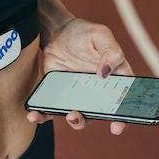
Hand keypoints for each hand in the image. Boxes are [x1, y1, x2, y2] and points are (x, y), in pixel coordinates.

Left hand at [27, 18, 133, 134]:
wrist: (57, 31)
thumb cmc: (83, 32)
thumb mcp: (101, 35)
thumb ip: (110, 52)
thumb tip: (105, 73)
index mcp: (114, 79)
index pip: (123, 103)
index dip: (123, 118)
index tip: (117, 126)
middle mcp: (97, 92)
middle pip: (98, 114)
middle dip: (91, 120)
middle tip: (80, 115)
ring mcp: (77, 95)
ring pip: (78, 116)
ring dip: (73, 120)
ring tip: (68, 114)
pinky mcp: (58, 95)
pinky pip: (52, 110)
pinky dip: (43, 115)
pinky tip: (34, 115)